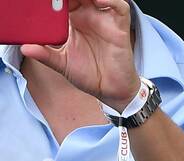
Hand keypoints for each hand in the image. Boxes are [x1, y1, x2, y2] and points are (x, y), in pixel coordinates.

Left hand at [20, 0, 140, 110]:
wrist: (110, 91)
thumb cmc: (88, 74)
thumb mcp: (62, 63)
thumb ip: (45, 54)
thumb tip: (25, 48)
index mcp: (72, 21)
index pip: (63, 0)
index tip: (42, 0)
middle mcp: (88, 17)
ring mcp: (104, 20)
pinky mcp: (120, 26)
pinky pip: (119, 7)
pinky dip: (110, 0)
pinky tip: (98, 1)